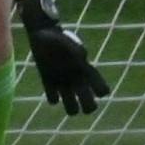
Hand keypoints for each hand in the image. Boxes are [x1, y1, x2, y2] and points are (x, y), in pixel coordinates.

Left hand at [15, 0, 109, 115]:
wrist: (42, 36)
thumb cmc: (58, 37)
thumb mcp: (68, 41)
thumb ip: (75, 48)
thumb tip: (82, 57)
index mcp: (86, 71)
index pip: (102, 90)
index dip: (100, 90)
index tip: (91, 83)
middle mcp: (77, 81)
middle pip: (90, 106)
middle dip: (87, 106)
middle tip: (78, 96)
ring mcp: (64, 84)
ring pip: (72, 109)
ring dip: (70, 106)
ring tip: (63, 94)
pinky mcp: (50, 84)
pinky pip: (53, 100)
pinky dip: (53, 97)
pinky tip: (51, 86)